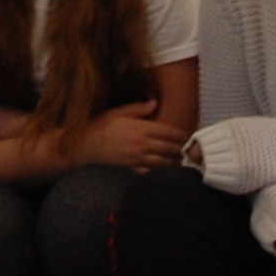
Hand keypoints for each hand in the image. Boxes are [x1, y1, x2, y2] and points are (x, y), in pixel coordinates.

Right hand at [69, 100, 186, 172]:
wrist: (85, 145)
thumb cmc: (101, 125)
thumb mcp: (119, 111)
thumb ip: (139, 108)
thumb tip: (155, 102)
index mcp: (141, 128)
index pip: (168, 132)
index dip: (180, 135)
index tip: (188, 137)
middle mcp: (142, 144)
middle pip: (168, 148)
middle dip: (180, 150)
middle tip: (189, 151)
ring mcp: (137, 158)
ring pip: (162, 162)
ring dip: (173, 162)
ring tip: (181, 162)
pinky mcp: (131, 168)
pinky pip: (150, 172)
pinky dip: (159, 172)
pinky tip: (164, 172)